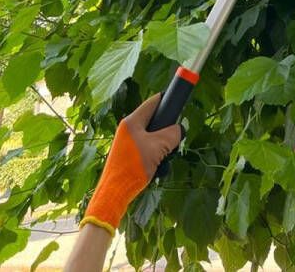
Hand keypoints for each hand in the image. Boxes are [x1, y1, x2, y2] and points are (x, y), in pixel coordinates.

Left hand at [80, 94, 181, 235]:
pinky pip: (148, 150)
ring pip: (153, 138)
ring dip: (162, 148)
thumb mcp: (158, 147)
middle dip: (166, 131)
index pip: (153, 102)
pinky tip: (157, 168)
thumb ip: (172, 134)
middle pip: (154, 122)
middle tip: (173, 140)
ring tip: (163, 159)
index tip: (179, 102)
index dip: (167, 100)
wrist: (114, 193)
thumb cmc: (134, 166)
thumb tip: (179, 129)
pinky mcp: (128, 156)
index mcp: (132, 122)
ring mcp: (127, 143)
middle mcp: (128, 129)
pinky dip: (155, 157)